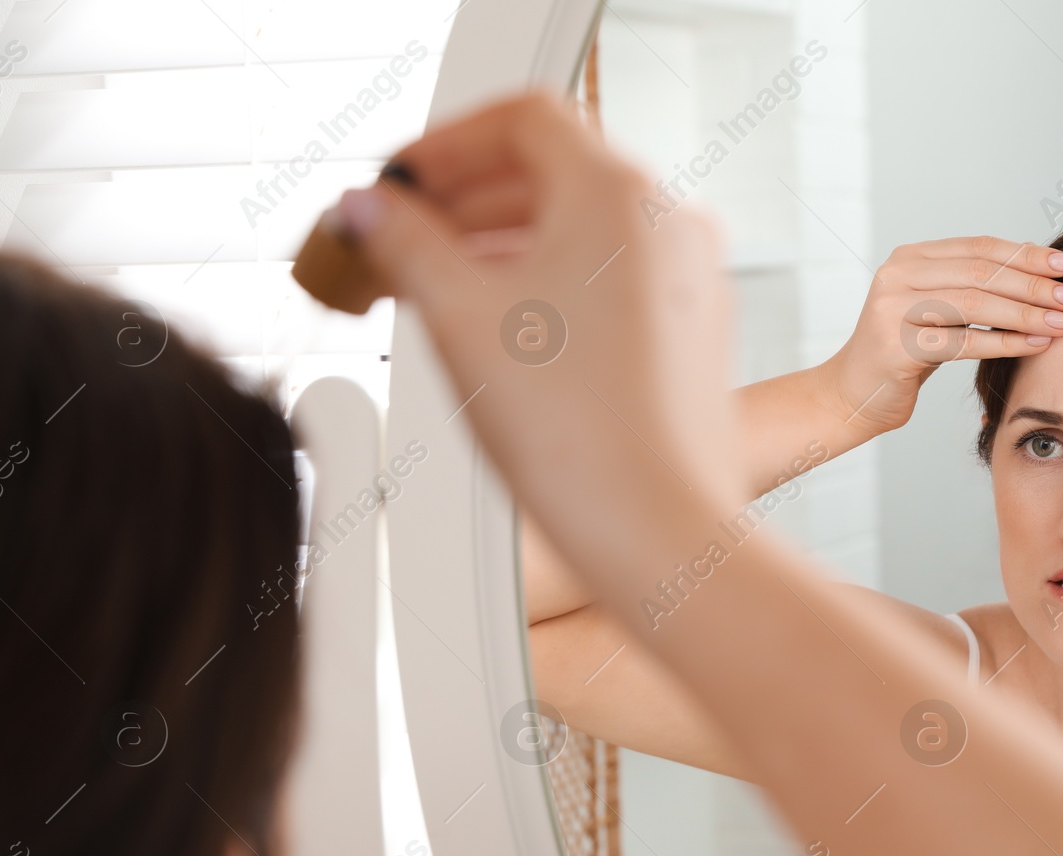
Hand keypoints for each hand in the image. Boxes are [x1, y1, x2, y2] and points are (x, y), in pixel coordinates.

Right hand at [334, 93, 744, 555]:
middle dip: (463, 201)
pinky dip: (551, 282)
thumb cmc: (579, 437)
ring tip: (437, 287)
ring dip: (501, 242)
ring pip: (582, 228)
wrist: (658, 531)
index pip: (521, 118)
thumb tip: (368, 211)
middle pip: (551, 171)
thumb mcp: (458, 320)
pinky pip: (613, 276)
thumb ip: (403, 244)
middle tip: (399, 239)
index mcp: (620, 194)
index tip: (398, 184)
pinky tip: (503, 327)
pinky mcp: (693, 330)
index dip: (443, 145)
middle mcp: (669, 222)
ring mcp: (690, 277)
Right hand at [820, 237, 1062, 437]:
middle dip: (1033, 284)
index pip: (978, 247)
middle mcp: (897, 275)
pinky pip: (964, 342)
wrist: (852, 394)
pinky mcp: (896, 346)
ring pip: (974, 305)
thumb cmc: (903, 353)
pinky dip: (1006, 342)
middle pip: (980, 273)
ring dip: (1026, 313)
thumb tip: (1038, 272)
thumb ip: (970, 287)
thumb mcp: (934, 310)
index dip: (1025, 254)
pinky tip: (1036, 344)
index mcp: (909, 258)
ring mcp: (892, 309)